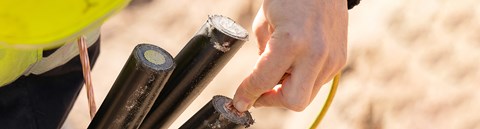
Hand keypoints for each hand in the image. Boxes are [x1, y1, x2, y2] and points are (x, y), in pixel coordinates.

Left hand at [233, 0, 347, 111]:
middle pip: (293, 102)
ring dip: (289, 89)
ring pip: (307, 95)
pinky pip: (317, 82)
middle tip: (260, 90)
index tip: (240, 101)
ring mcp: (332, 59)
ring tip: (280, 67)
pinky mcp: (340, 59)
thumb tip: (262, 80)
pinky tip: (296, 61)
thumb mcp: (264, 23)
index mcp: (291, 42)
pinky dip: (302, 79)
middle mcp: (316, 54)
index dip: (248, 94)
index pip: (264, 82)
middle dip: (273, 99)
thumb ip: (263, 56)